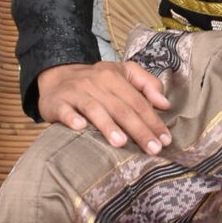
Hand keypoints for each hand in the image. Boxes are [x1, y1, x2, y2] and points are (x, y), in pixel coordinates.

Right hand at [37, 59, 172, 153]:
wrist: (56, 77)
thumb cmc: (96, 81)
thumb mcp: (123, 73)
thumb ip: (147, 84)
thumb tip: (165, 104)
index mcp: (115, 77)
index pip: (138, 102)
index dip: (153, 121)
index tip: (165, 140)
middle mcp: (96, 83)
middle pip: (121, 109)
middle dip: (139, 129)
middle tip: (153, 149)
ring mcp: (76, 93)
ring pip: (95, 109)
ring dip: (108, 126)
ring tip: (121, 143)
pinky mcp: (57, 103)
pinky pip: (65, 111)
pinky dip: (72, 118)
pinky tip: (80, 127)